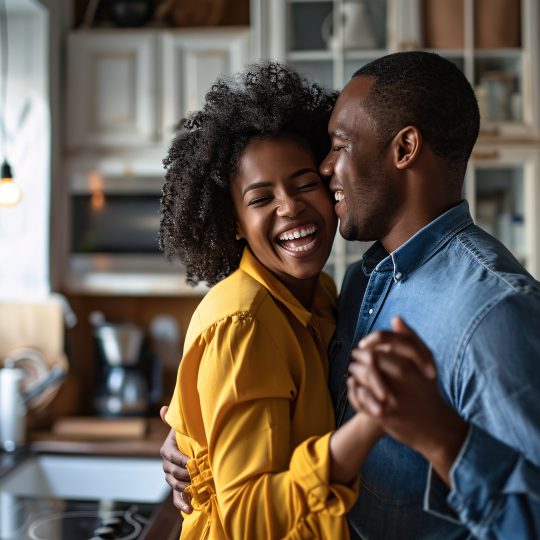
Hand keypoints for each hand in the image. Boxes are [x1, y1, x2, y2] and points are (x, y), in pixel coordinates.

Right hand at [160, 406, 192, 512]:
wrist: (190, 446)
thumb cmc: (186, 435)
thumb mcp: (180, 427)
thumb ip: (172, 420)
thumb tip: (163, 408)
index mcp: (167, 450)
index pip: (171, 456)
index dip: (180, 459)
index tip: (191, 461)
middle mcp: (167, 465)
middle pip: (173, 472)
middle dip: (185, 474)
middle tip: (197, 475)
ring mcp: (171, 477)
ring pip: (174, 484)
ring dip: (185, 487)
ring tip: (195, 489)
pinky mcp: (178, 487)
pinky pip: (176, 497)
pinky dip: (181, 504)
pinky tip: (189, 509)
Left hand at [347, 317, 467, 484]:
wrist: (434, 427)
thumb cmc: (428, 390)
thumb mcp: (427, 363)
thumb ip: (411, 339)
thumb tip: (396, 318)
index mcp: (411, 366)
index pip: (383, 344)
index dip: (370, 341)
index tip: (363, 344)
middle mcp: (401, 381)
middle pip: (369, 359)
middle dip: (359, 356)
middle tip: (356, 356)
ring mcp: (390, 398)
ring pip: (360, 376)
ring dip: (354, 370)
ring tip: (354, 369)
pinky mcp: (382, 414)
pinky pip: (358, 395)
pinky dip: (353, 388)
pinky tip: (354, 384)